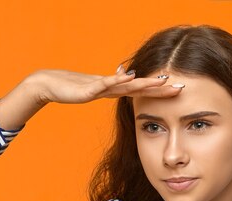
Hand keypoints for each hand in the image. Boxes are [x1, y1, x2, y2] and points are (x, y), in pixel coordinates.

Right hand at [33, 66, 183, 104]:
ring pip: (127, 84)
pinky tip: (128, 76)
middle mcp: (112, 85)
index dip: (161, 91)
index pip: (143, 91)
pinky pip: (105, 83)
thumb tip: (126, 81)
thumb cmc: (72, 89)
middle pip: (141, 87)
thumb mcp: (97, 92)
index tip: (180, 91)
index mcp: (116, 89)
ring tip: (162, 80)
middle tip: (181, 86)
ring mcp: (101, 86)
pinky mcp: (89, 88)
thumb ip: (112, 89)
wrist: (50, 84)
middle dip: (161, 87)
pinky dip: (117, 80)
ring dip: (145, 82)